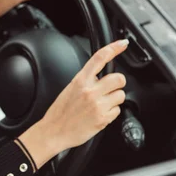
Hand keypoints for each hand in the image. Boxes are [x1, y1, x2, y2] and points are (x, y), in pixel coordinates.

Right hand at [19, 39, 128, 167]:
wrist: (54, 131)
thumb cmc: (60, 112)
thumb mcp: (70, 89)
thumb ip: (86, 80)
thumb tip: (101, 77)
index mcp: (80, 80)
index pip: (99, 58)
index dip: (114, 48)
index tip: (122, 44)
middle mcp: (90, 90)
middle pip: (119, 78)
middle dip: (117, 84)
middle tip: (109, 89)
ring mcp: (98, 104)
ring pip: (120, 95)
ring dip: (114, 100)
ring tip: (101, 105)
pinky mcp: (103, 118)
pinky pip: (117, 111)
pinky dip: (111, 113)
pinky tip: (99, 115)